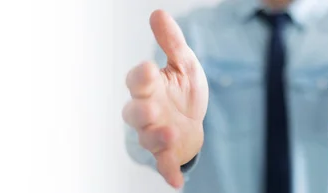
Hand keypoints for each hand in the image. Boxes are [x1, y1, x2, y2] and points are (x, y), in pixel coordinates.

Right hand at [122, 10, 207, 187]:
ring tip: (171, 134)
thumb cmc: (182, 91)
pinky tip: (177, 183)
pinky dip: (168, 172)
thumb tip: (158, 12)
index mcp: (149, 87)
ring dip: (157, 138)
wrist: (194, 120)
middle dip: (141, 111)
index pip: (137, 80)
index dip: (141, 76)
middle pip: (134, 112)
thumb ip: (171, 43)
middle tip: (152, 108)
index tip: (150, 68)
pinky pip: (164, 164)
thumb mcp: (184, 64)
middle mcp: (147, 111)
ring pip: (148, 138)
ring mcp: (156, 133)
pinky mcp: (168, 152)